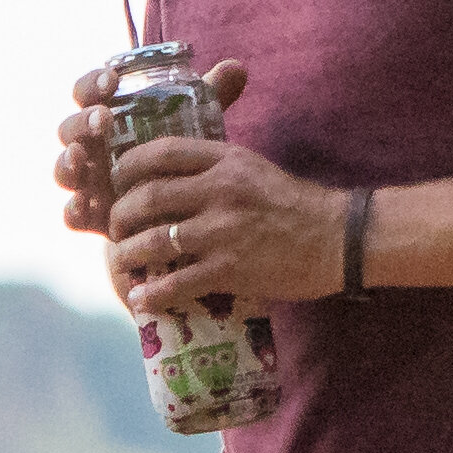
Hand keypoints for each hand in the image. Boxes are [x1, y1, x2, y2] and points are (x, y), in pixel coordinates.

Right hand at [53, 53, 245, 240]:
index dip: (94, 82)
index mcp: (109, 115)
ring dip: (67, 162)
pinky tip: (84, 204)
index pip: (90, 91)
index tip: (112, 79)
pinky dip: (73, 210)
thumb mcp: (197, 124)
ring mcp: (89, 181)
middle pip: (71, 128)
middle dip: (82, 122)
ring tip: (81, 158)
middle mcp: (92, 146)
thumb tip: (236, 68)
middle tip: (103, 120)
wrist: (184, 209)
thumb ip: (212, 97)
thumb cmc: (183, 155)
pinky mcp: (93, 216)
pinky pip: (71, 215)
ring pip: (64, 169)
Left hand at [108, 118, 341, 324]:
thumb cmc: (297, 206)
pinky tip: (142, 300)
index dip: (130, 165)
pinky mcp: (230, 269)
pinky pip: (177, 283)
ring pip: (154, 241)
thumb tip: (174, 175)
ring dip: (127, 255)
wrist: (337, 240)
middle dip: (120, 214)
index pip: (163, 152)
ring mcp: (223, 231)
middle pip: (148, 196)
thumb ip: (216, 169)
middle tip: (115, 227)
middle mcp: (220, 191)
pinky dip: (153, 294)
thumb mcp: (255, 169)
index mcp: (226, 160)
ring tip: (120, 262)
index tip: (117, 179)